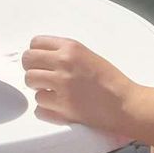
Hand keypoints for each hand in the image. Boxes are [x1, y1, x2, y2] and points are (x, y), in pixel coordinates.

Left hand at [23, 35, 137, 135]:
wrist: (125, 104)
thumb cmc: (111, 82)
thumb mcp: (88, 56)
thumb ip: (66, 54)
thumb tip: (43, 57)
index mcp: (71, 48)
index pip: (35, 43)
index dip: (35, 53)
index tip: (39, 61)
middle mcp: (63, 63)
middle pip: (28, 61)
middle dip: (33, 69)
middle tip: (42, 77)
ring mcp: (61, 85)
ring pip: (30, 82)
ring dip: (39, 89)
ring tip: (53, 92)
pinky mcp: (62, 107)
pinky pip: (38, 107)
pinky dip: (45, 109)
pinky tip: (58, 107)